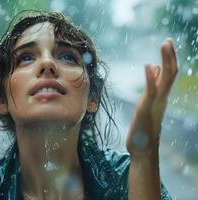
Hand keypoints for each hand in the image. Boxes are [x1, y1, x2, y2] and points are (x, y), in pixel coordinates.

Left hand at [126, 38, 177, 157]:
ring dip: (166, 61)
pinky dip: (150, 78)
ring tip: (164, 45)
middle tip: (167, 40)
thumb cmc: (143, 126)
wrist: (143, 148)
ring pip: (165, 79)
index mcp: (160, 96)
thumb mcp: (146, 102)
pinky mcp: (145, 109)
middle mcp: (161, 98)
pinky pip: (151, 91)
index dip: (169, 58)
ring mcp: (155, 103)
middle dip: (170, 56)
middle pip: (170, 73)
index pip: (169, 74)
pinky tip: (148, 66)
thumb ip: (151, 86)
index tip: (167, 43)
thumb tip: (152, 67)